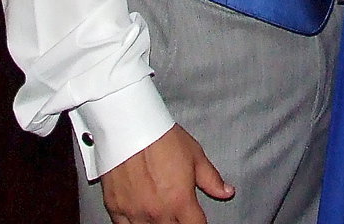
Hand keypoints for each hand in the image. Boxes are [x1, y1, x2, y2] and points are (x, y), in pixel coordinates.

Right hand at [99, 124, 233, 223]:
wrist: (131, 128)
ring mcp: (135, 213)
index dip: (199, 223)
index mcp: (180, 200)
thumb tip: (227, 192)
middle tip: (179, 214)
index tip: (197, 219)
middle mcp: (158, 212)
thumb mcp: (195, 156)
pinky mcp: (116, 208)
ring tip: (162, 214)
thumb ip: (212, 179)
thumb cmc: (163, 139)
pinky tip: (141, 217)